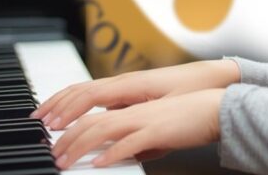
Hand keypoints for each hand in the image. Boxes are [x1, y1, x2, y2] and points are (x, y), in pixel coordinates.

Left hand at [51, 88, 225, 168]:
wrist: (216, 108)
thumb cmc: (188, 118)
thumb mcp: (155, 129)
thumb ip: (135, 139)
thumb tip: (120, 155)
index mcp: (131, 105)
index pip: (92, 109)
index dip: (68, 117)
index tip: (51, 131)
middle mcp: (133, 108)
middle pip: (90, 120)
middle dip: (66, 137)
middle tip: (52, 152)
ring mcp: (145, 118)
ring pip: (103, 129)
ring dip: (80, 145)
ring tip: (65, 161)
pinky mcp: (158, 130)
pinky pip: (130, 142)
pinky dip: (112, 153)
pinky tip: (99, 163)